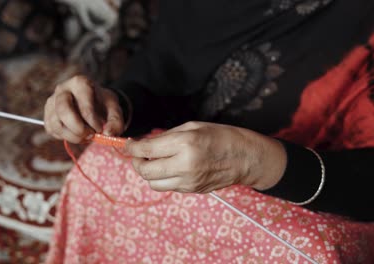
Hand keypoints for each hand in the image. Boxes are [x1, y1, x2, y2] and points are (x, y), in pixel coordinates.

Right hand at [44, 75, 124, 142]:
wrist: (92, 102)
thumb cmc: (102, 103)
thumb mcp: (114, 108)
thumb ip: (116, 121)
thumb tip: (108, 134)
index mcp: (80, 83)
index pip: (84, 106)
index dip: (93, 122)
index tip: (100, 129)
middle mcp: (62, 89)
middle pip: (63, 111)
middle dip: (78, 129)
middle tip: (90, 135)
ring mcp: (52, 102)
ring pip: (56, 123)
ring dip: (72, 136)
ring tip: (85, 136)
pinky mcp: (47, 115)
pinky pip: (52, 130)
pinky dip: (65, 137)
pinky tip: (77, 134)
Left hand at [125, 122, 286, 192]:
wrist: (246, 158)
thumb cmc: (220, 136)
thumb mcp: (192, 127)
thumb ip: (166, 136)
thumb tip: (144, 143)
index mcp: (184, 144)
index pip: (146, 150)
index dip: (131, 148)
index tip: (127, 145)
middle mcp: (184, 165)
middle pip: (145, 171)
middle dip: (135, 162)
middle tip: (136, 154)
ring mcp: (188, 181)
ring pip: (153, 183)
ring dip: (147, 173)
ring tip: (152, 162)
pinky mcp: (192, 190)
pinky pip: (167, 187)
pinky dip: (162, 178)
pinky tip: (168, 167)